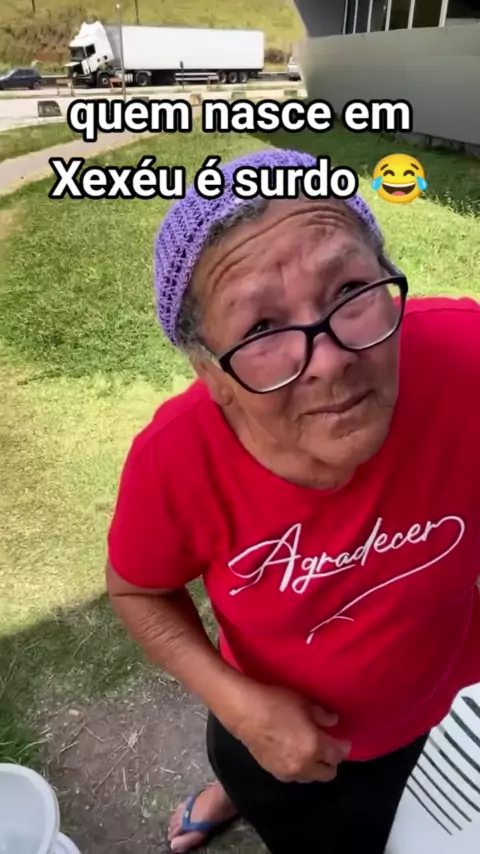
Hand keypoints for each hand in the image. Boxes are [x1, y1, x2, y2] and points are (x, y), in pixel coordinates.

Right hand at [225, 681, 350, 783]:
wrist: (245, 712)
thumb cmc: (276, 703)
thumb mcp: (304, 703)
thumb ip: (322, 715)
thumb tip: (333, 721)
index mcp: (314, 747)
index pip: (338, 754)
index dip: (343, 746)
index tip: (343, 740)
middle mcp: (304, 765)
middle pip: (328, 773)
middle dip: (331, 761)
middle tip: (328, 746)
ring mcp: (288, 772)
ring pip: (311, 777)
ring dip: (315, 767)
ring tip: (310, 751)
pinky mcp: (274, 772)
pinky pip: (294, 776)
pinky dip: (299, 768)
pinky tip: (294, 754)